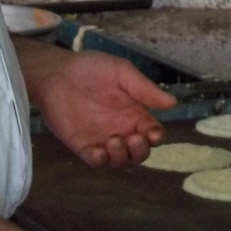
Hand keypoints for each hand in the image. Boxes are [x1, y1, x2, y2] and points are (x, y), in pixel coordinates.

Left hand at [17, 43, 177, 166]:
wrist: (57, 72)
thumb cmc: (92, 69)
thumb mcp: (122, 73)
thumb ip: (145, 89)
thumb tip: (173, 103)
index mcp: (135, 114)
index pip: (153, 134)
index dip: (156, 137)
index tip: (152, 133)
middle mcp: (122, 130)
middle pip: (139, 153)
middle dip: (141, 151)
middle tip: (133, 139)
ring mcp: (102, 139)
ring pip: (120, 161)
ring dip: (122, 157)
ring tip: (115, 140)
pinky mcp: (82, 145)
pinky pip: (96, 161)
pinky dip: (101, 160)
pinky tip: (100, 150)